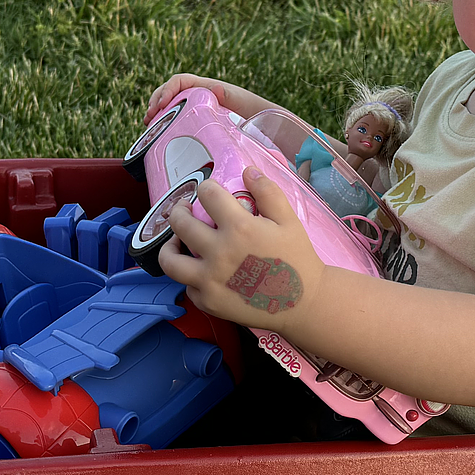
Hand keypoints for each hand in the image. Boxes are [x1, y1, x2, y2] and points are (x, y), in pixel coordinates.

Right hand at [145, 74, 274, 123]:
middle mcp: (198, 96)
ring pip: (170, 106)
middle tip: (149, 118)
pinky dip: (164, 124)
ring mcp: (196, 109)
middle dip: (156, 102)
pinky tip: (159, 134)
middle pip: (170, 93)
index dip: (166, 90)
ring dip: (156, 113)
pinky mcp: (196, 122)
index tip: (160, 105)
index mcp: (206, 88)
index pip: (179, 81)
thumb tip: (217, 88)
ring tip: (149, 125)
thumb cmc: (253, 111)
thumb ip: (230, 95)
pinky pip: (176, 119)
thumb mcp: (241, 102)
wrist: (263, 124)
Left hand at [158, 167, 325, 331]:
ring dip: (170, 245)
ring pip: (170, 260)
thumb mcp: (289, 221)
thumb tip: (248, 170)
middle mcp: (219, 253)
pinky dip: (191, 276)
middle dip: (180, 210)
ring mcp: (210, 281)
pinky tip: (201, 269)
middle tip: (184, 209)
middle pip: (181, 223)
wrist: (305, 303)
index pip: (207, 195)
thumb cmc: (298, 259)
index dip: (207, 187)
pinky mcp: (209, 303)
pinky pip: (187, 286)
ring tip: (178, 240)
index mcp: (239, 228)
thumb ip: (268, 192)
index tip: (209, 190)